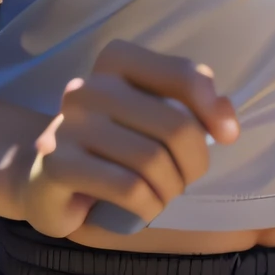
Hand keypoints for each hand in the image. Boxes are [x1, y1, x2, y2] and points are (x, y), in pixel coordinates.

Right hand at [20, 41, 239, 237]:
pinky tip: (140, 210)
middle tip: (183, 180)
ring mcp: (68, 124)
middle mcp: (89, 87)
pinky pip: (128, 188)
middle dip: (194, 164)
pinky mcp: (57, 163)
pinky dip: (147, 207)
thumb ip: (196, 110)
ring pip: (153, 161)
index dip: (213, 109)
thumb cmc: (113, 150)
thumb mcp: (157, 123)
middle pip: (176, 126)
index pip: (183, 74)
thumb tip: (226, 120)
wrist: (47, 181)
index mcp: (116, 63)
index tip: (227, 137)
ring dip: (169, 190)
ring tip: (159, 196)